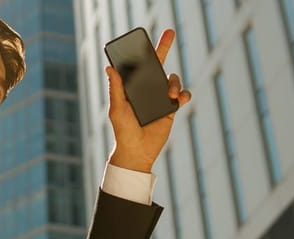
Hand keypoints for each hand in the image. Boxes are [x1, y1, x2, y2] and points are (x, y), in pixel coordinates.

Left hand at [105, 28, 192, 172]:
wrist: (137, 151)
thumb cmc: (123, 130)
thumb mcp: (118, 108)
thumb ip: (116, 88)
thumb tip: (109, 68)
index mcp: (134, 86)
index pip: (139, 64)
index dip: (143, 50)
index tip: (144, 38)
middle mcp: (148, 89)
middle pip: (159, 64)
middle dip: (164, 47)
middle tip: (170, 31)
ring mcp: (161, 98)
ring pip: (172, 79)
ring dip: (174, 82)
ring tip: (170, 94)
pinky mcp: (171, 109)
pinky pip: (182, 96)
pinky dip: (183, 94)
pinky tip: (179, 99)